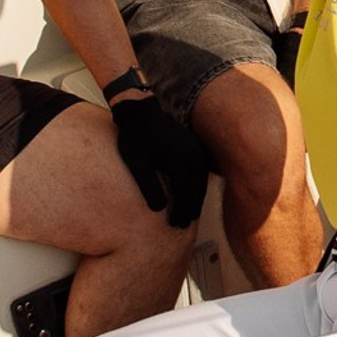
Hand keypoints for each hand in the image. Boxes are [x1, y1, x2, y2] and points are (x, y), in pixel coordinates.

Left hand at [110, 89, 210, 226]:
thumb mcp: (137, 163)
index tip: (176, 225)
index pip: (186, 195)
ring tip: (189, 215)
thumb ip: (149, 186)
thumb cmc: (136, 136)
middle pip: (196, 191)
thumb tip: (160, 209)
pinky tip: (191, 194)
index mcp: (182, 162)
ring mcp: (197, 151)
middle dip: (190, 210)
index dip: (182, 213)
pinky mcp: (195, 147)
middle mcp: (194, 157)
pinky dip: (197, 187)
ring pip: (200, 183)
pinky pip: (200, 173)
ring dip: (195, 199)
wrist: (140, 110)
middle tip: (183, 226)